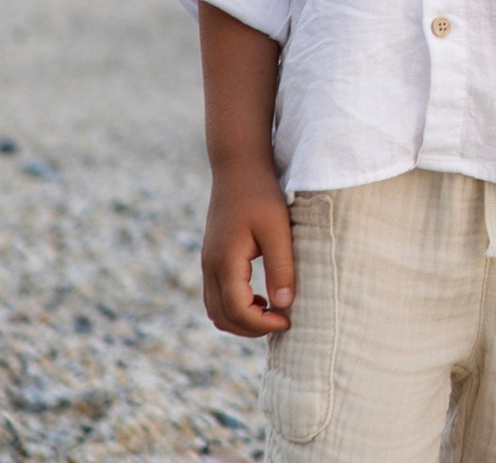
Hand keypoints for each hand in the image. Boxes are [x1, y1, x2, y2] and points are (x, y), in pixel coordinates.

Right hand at [201, 161, 294, 336]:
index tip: (287, 320)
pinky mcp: (212, 259)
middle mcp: (210, 267)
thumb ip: (280, 266)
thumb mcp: (277, 229)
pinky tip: (260, 297)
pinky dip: (234, 307)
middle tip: (280, 322)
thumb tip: (284, 304)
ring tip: (272, 312)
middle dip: (250, 328)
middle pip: (222, 317)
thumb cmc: (261, 195)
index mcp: (225, 262)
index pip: (237, 310)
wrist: (238, 168)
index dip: (262, 323)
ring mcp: (207, 264)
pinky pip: (216, 296)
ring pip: (215, 310)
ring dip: (241, 320)